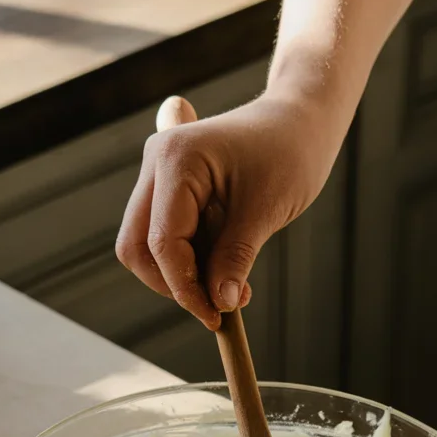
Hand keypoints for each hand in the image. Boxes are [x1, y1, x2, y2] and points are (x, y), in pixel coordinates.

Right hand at [116, 94, 336, 329]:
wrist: (300, 121)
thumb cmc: (289, 151)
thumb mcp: (266, 209)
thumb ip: (236, 257)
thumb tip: (219, 303)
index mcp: (175, 159)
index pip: (162, 242)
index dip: (184, 287)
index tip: (215, 315)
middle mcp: (156, 163)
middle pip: (136, 246)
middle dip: (172, 284)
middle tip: (217, 305)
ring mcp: (159, 175)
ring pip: (146, 246)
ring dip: (182, 275)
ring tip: (232, 286)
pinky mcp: (170, 189)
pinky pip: (165, 236)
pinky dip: (190, 261)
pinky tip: (225, 268)